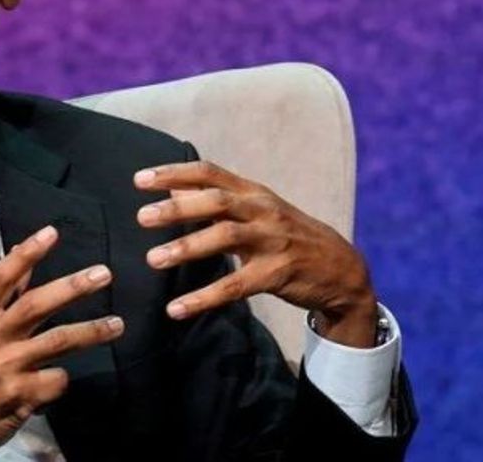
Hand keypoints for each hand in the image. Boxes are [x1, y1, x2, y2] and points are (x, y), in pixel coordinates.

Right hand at [0, 224, 124, 460]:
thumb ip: (3, 292)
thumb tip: (17, 249)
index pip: (1, 277)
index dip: (26, 253)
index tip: (51, 233)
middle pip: (35, 305)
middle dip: (72, 287)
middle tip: (102, 274)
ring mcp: (4, 367)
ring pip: (56, 342)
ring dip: (90, 332)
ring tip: (117, 324)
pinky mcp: (18, 395)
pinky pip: (56, 379)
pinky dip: (63, 377)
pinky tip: (58, 379)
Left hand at [134, 160, 378, 347]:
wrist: (342, 268)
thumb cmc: (287, 235)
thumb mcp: (257, 210)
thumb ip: (216, 199)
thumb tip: (172, 188)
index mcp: (253, 192)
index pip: (210, 173)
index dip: (175, 173)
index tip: (140, 179)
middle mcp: (262, 210)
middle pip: (215, 202)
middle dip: (177, 208)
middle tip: (142, 217)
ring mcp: (272, 241)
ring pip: (224, 238)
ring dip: (186, 248)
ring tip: (153, 259)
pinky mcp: (276, 274)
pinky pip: (234, 286)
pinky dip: (203, 298)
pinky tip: (176, 309)